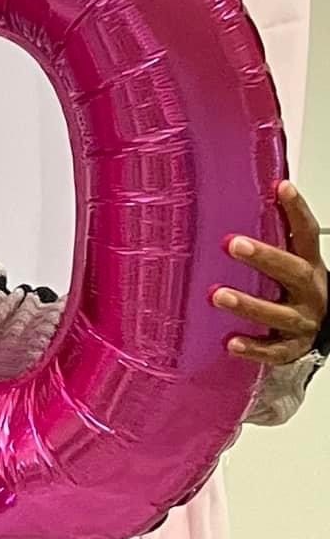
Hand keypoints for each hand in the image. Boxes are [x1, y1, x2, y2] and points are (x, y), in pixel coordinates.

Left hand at [214, 181, 327, 364]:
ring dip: (249, 304)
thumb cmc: (297, 291)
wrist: (321, 330)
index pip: (307, 234)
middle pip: (293, 272)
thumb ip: (276, 237)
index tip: (281, 188)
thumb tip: (254, 192)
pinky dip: (253, 348)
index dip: (297, 210)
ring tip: (218, 295)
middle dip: (264, 258)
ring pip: (280, 314)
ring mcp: (303, 322)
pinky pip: (274, 350)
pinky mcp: (292, 348)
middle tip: (232, 243)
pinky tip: (231, 343)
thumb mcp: (293, 262)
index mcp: (310, 266)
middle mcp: (311, 292)